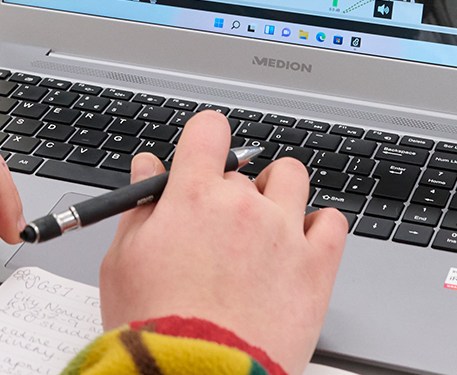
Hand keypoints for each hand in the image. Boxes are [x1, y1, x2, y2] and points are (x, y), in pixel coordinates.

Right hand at [98, 110, 347, 374]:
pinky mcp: (316, 268)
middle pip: (243, 169)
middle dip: (229, 191)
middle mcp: (243, 204)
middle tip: (217, 230)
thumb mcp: (123, 260)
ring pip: (292, 178)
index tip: (203, 158)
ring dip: (278, 193)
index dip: (205, 141)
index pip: (209, 130)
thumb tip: (148, 168)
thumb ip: (140, 204)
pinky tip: (298, 245)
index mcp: (193, 195)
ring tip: (263, 227)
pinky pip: (333, 222)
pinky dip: (318, 226)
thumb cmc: (155, 326)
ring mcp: (284, 233)